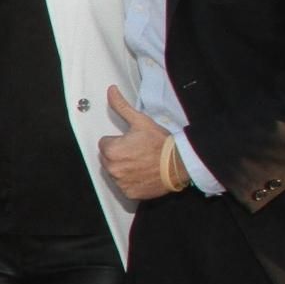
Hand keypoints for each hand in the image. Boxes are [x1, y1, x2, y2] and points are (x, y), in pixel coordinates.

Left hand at [98, 84, 176, 199]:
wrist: (180, 163)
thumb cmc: (160, 143)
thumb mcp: (140, 121)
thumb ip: (121, 106)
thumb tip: (111, 90)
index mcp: (111, 150)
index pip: (104, 143)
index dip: (118, 141)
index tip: (132, 141)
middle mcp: (112, 169)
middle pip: (108, 159)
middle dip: (118, 154)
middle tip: (137, 151)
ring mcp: (120, 183)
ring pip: (115, 172)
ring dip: (124, 168)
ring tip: (141, 163)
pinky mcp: (129, 193)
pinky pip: (124, 186)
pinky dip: (131, 181)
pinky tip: (143, 174)